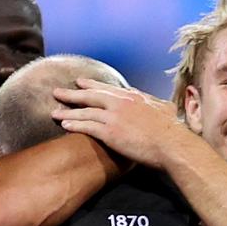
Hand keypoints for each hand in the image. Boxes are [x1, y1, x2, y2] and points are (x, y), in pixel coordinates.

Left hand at [52, 79, 184, 169]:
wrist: (172, 143)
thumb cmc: (172, 130)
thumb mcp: (165, 108)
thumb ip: (155, 103)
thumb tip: (158, 103)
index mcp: (134, 96)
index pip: (109, 88)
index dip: (93, 85)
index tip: (81, 82)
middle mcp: (121, 102)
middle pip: (91, 95)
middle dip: (73, 93)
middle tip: (58, 92)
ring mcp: (114, 116)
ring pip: (85, 111)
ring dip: (68, 111)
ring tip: (54, 112)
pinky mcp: (110, 132)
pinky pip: (87, 126)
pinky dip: (74, 124)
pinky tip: (64, 125)